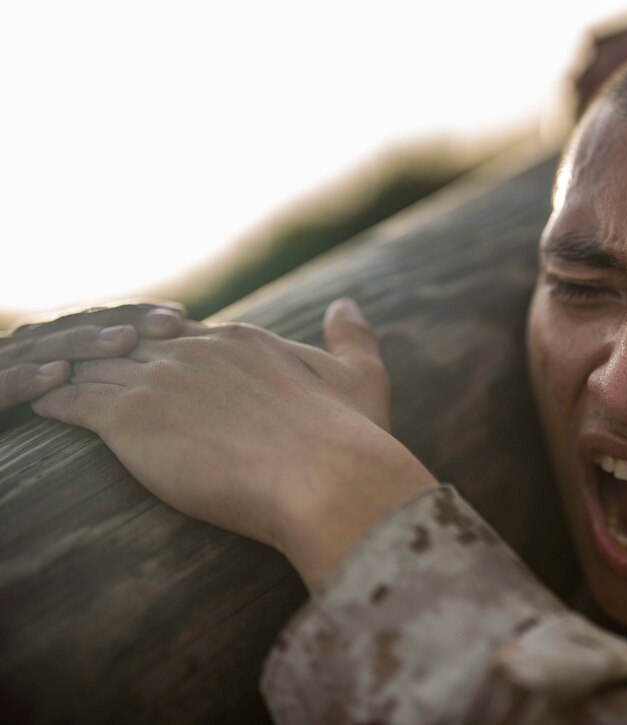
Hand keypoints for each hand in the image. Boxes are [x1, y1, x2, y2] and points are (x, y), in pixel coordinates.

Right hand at [0, 303, 187, 411]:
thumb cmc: (17, 417)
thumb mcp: (70, 399)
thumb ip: (101, 385)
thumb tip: (151, 373)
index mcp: (47, 350)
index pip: (99, 325)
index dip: (140, 317)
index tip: (184, 317)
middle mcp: (23, 352)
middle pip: (80, 329)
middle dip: (127, 322)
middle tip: (174, 321)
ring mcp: (0, 370)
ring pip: (44, 352)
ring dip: (86, 343)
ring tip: (126, 340)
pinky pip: (2, 387)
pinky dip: (28, 380)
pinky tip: (57, 375)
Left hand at [32, 298, 438, 590]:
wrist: (326, 477)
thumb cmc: (349, 439)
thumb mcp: (362, 378)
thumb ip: (353, 338)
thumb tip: (346, 303)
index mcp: (244, 342)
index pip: (184, 334)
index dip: (158, 344)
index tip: (138, 355)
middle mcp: (198, 349)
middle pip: (133, 342)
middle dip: (104, 353)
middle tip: (75, 364)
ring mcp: (162, 378)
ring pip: (97, 366)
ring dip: (69, 372)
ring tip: (42, 380)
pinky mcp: (132, 416)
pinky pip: (73, 399)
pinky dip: (52, 399)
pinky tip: (39, 404)